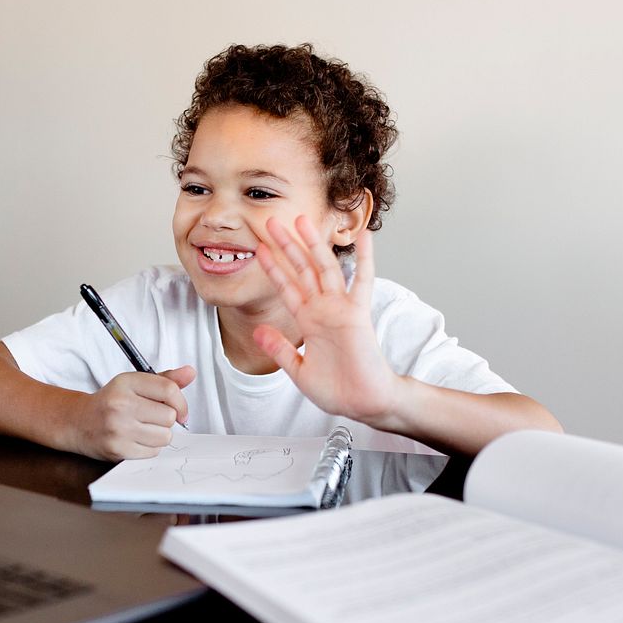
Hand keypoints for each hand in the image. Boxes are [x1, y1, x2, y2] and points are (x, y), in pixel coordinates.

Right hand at [75, 365, 194, 460]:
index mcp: (126, 382)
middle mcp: (120, 404)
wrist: (79, 422)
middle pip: (169, 416)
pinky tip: (136, 440)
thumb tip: (190, 373)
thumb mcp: (135, 384)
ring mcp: (118, 428)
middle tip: (152, 419)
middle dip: (166, 420)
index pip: (169, 390)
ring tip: (144, 429)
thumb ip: (165, 380)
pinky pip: (153, 452)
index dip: (181, 402)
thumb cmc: (111, 402)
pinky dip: (150, 448)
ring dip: (160, 435)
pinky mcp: (118, 449)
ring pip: (164, 436)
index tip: (180, 411)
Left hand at [253, 216, 400, 427]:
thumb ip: (279, 349)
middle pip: (301, 270)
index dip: (273, 268)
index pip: (287, 288)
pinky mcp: (358, 314)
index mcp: (308, 321)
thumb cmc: (338, 389)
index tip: (258, 249)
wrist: (364, 403)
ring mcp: (340, 309)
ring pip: (324, 268)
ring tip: (301, 219)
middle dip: (286, 246)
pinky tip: (364, 236)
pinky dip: (364, 258)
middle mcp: (323, 310)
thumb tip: (258, 331)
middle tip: (271, 222)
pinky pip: (362, 281)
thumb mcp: (298, 370)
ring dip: (313, 244)